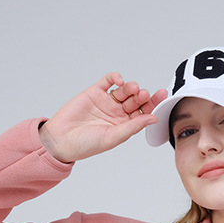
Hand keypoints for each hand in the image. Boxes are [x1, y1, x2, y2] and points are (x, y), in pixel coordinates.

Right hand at [39, 73, 166, 163]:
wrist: (61, 139)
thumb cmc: (86, 145)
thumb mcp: (113, 137)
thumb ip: (133, 126)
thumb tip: (153, 118)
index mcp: (124, 126)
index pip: (143, 113)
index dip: (153, 105)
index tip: (162, 96)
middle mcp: (117, 113)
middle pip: (136, 100)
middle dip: (142, 96)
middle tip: (144, 94)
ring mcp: (106, 102)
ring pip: (124, 90)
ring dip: (131, 87)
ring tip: (132, 89)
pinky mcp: (95, 92)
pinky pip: (108, 81)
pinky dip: (115, 78)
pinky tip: (119, 81)